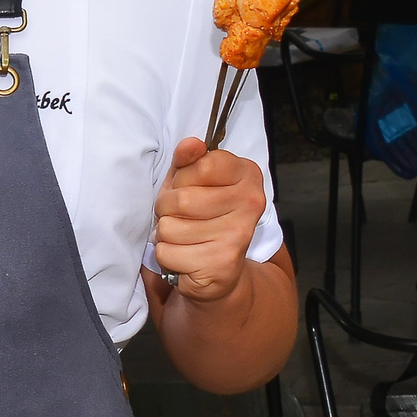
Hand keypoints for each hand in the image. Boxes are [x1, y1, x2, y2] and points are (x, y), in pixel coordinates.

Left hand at [152, 137, 266, 302]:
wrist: (220, 270)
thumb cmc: (201, 218)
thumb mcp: (191, 181)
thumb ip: (188, 160)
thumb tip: (189, 145)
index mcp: (247, 175)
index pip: (202, 165)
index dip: (182, 178)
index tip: (188, 187)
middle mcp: (250, 203)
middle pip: (181, 199)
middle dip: (166, 209)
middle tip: (179, 217)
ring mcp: (238, 234)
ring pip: (170, 227)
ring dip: (166, 234)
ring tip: (183, 236)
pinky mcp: (221, 263)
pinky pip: (167, 252)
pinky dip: (167, 255)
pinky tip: (185, 256)